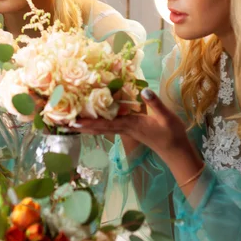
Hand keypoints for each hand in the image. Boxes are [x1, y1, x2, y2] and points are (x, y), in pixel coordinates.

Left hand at [77, 88, 191, 160]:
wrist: (176, 150)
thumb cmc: (172, 133)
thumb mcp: (166, 116)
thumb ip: (154, 103)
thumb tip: (143, 89)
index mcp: (131, 125)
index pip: (106, 124)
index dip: (89, 123)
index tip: (73, 122)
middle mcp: (125, 128)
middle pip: (99, 128)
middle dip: (82, 126)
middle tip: (64, 123)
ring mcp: (126, 130)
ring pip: (103, 128)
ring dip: (88, 126)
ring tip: (73, 123)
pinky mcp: (130, 130)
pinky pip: (110, 126)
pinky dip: (99, 124)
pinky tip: (94, 121)